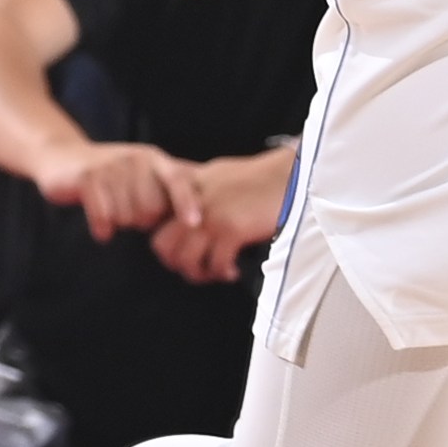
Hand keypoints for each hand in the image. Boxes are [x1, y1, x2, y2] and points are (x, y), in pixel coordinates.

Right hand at [33, 138, 205, 243]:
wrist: (64, 157)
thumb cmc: (112, 173)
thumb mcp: (145, 173)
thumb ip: (174, 185)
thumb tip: (215, 202)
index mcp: (155, 160)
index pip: (178, 180)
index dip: (187, 202)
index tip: (195, 223)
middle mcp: (136, 159)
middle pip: (151, 209)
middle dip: (142, 221)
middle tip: (129, 214)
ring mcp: (111, 166)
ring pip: (126, 215)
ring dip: (120, 223)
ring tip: (112, 212)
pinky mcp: (87, 177)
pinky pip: (102, 214)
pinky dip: (102, 226)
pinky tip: (102, 231)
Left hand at [146, 146, 296, 283]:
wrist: (289, 175)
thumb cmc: (261, 176)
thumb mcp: (221, 174)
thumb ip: (201, 190)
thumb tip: (190, 211)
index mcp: (191, 187)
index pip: (158, 220)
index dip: (166, 240)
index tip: (180, 249)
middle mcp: (195, 202)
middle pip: (164, 244)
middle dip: (177, 262)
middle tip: (194, 267)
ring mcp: (212, 216)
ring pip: (186, 259)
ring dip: (199, 273)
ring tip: (214, 272)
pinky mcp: (231, 230)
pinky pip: (216, 264)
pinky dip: (223, 272)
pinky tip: (233, 270)